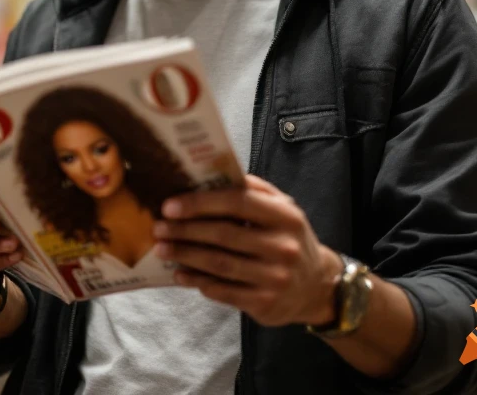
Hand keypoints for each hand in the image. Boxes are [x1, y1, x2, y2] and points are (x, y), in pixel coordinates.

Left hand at [154, 174, 340, 327]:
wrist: (317, 287)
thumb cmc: (288, 239)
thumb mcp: (282, 210)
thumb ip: (253, 190)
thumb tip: (210, 173)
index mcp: (285, 216)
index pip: (237, 202)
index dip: (200, 203)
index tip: (170, 205)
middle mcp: (283, 246)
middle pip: (223, 235)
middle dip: (185, 230)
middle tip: (159, 227)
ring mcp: (275, 278)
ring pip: (219, 264)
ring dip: (185, 255)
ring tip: (162, 248)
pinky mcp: (265, 303)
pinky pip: (223, 291)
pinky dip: (197, 281)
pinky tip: (180, 274)